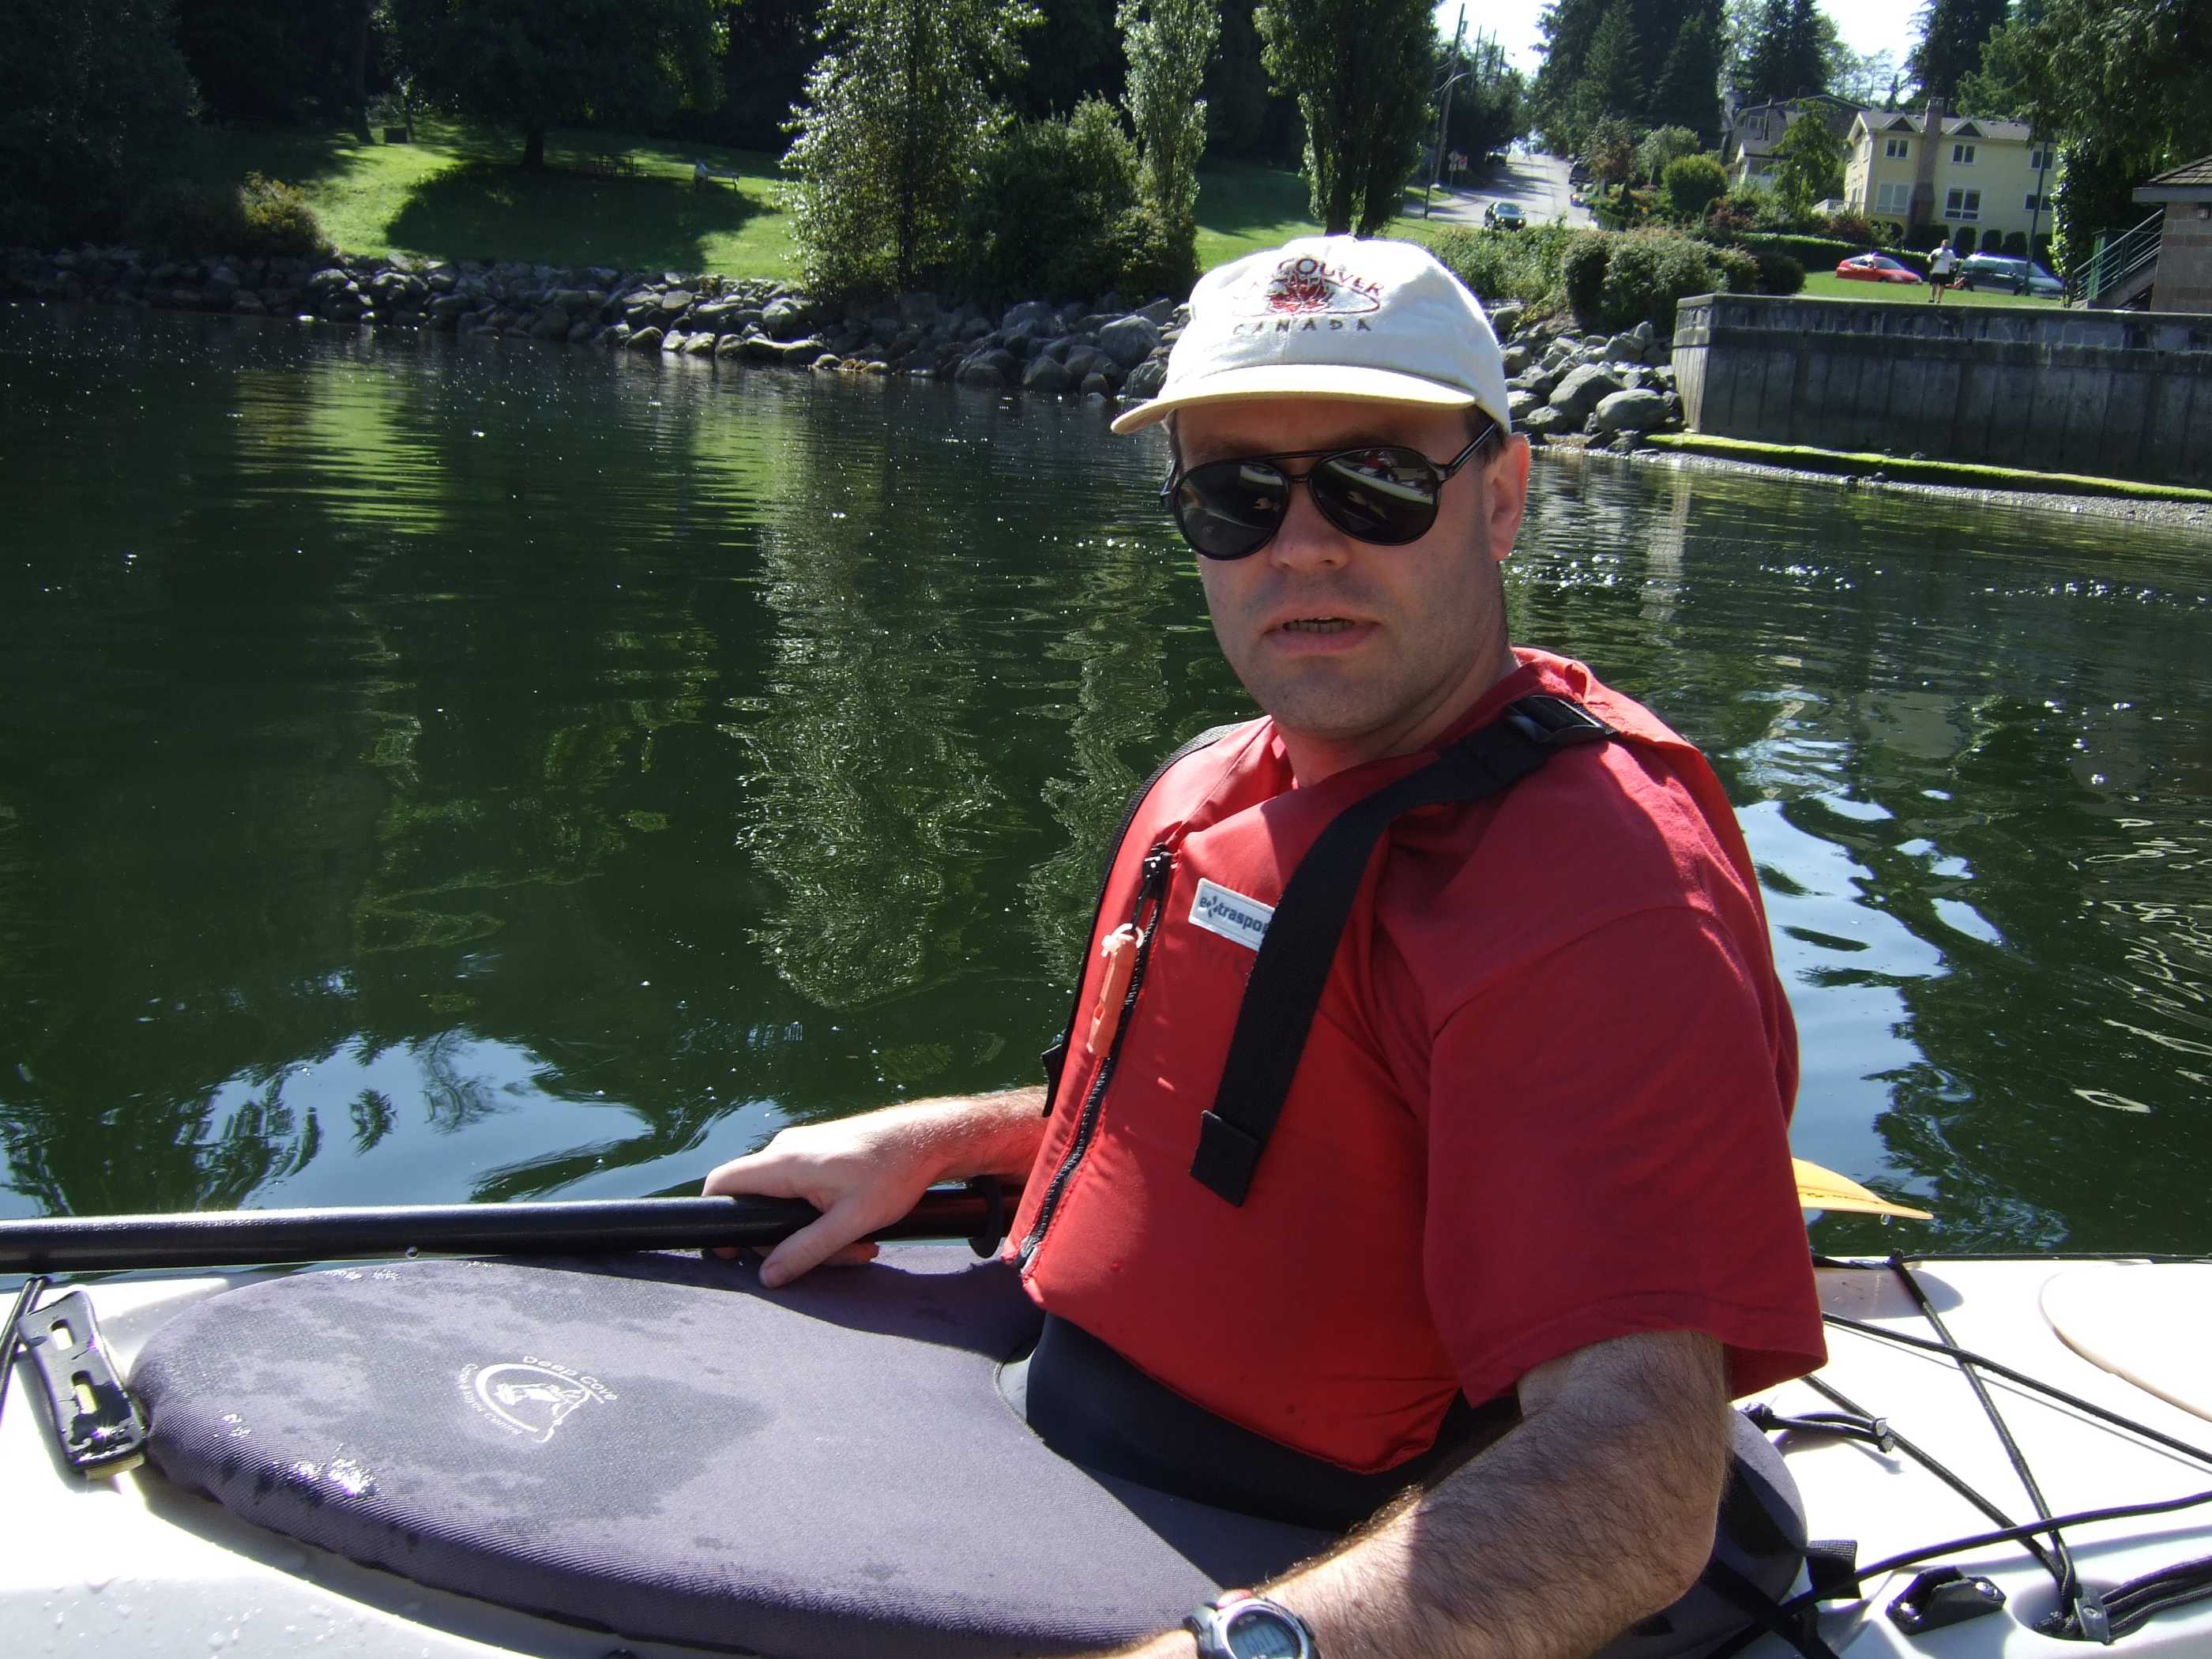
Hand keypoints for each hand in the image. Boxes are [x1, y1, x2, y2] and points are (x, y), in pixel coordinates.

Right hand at [701, 1114, 937, 1287]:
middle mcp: (786, 1150)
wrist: (928, 1138)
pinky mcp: (819, 1153)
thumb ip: (807, 1250)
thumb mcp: (852, 1222)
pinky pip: (806, 1191)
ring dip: (820, 1234)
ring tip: (863, 1246)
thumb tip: (767, 1275)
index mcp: (785, 1162)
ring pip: (789, 1202)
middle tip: (840, 1258)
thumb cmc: (894, 1172)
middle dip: (793, 1242)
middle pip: (760, 1204)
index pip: (723, 1182)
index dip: (715, 1217)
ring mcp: (803, 1149)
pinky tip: (861, 1228)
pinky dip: (827, 1215)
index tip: (728, 1251)